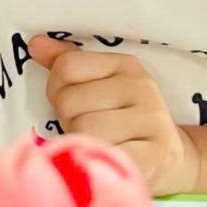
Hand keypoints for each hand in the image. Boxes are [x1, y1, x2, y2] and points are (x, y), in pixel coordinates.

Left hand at [30, 37, 200, 195]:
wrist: (171, 158)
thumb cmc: (123, 120)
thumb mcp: (99, 86)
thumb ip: (68, 65)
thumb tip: (35, 44)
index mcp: (125, 64)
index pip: (66, 67)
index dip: (57, 90)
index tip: (73, 105)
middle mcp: (142, 86)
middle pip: (69, 101)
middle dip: (69, 121)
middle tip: (87, 130)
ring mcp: (153, 120)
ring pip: (84, 130)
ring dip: (82, 143)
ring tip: (98, 144)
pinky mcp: (158, 154)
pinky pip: (109, 155)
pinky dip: (100, 162)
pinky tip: (108, 161)